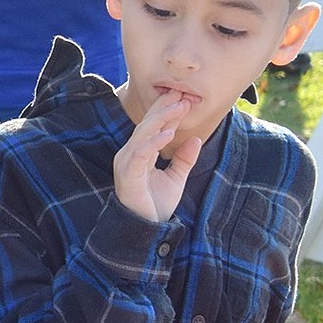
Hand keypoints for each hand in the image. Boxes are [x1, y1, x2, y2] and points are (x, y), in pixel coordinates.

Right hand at [113, 91, 202, 222]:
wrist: (148, 229)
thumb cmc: (156, 205)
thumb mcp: (176, 178)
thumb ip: (184, 159)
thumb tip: (195, 139)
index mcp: (139, 153)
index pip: (152, 126)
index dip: (166, 111)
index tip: (183, 97)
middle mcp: (130, 154)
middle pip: (147, 124)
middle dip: (165, 108)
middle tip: (182, 94)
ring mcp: (127, 163)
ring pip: (143, 133)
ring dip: (162, 118)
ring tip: (179, 107)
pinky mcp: (128, 174)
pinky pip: (140, 153)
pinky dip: (154, 141)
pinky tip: (169, 133)